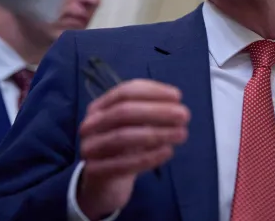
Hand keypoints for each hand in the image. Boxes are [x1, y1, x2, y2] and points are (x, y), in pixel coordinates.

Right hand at [77, 79, 189, 219]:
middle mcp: (91, 124)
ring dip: (157, 133)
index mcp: (100, 107)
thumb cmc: (124, 147)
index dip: (153, 92)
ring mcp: (90, 148)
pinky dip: (148, 157)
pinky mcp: (95, 172)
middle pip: (124, 112)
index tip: (178, 96)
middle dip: (157, 111)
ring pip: (123, 137)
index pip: (125, 91)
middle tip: (184, 115)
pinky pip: (123, 164)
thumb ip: (150, 112)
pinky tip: (167, 152)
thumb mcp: (134, 126)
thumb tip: (175, 103)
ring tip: (182, 134)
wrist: (103, 183)